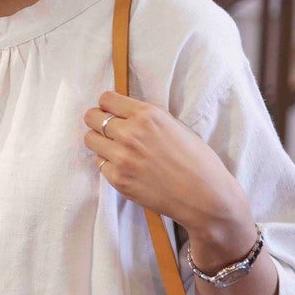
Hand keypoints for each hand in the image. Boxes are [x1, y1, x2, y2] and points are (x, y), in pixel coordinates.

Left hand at [83, 92, 252, 256]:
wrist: (204, 195)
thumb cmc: (197, 160)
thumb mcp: (176, 126)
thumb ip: (148, 118)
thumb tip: (125, 111)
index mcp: (148, 115)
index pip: (107, 99)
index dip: (107, 105)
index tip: (111, 111)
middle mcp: (130, 133)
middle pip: (91, 117)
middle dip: (98, 120)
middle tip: (108, 129)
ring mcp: (121, 157)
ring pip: (90, 139)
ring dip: (99, 141)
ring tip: (115, 148)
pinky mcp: (117, 179)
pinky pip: (99, 163)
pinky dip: (108, 163)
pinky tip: (125, 167)